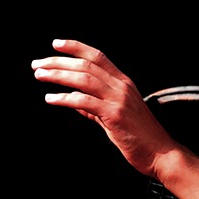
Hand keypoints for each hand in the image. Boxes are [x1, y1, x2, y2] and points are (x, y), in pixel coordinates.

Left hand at [31, 39, 176, 177]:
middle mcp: (122, 87)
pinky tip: (51, 98)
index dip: (76, 48)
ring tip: (39, 75)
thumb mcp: (116, 116)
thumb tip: (75, 101)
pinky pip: (84, 101)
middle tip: (36, 64)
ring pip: (84, 79)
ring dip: (58, 75)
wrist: (161, 154)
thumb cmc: (140, 137)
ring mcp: (119, 100)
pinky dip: (65, 98)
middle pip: (86, 65)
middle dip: (58, 62)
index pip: (98, 57)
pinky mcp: (115, 115)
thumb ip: (95, 107)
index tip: (55, 44)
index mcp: (124, 83)